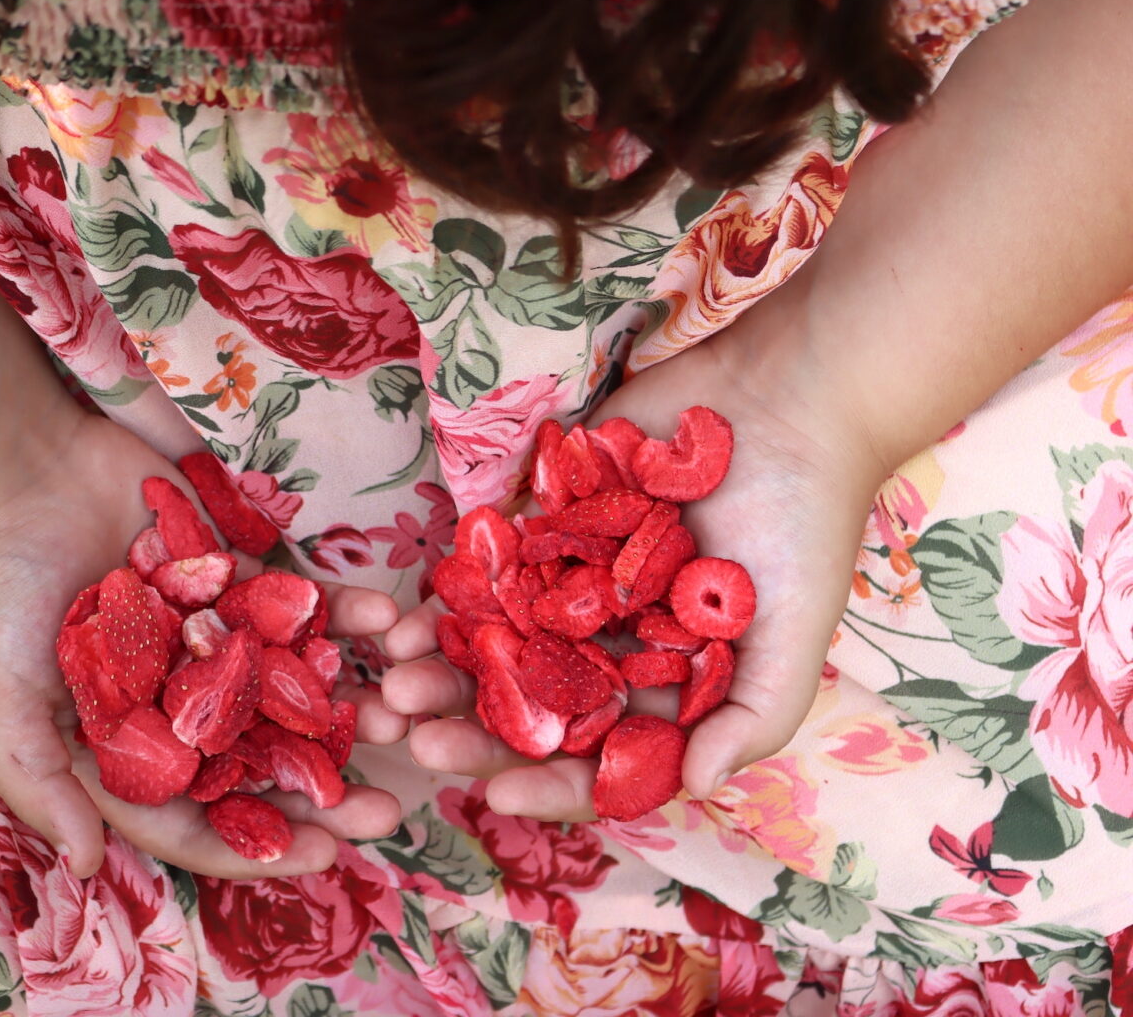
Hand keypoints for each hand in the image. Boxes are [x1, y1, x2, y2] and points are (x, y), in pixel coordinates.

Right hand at [0, 409, 406, 876]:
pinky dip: (341, 614)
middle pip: (257, 762)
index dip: (254, 843)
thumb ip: (40, 785)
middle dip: (321, 789)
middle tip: (386, 809)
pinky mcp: (231, 574)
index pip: (195, 814)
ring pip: (289, 688)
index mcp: (119, 746)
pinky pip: (296, 604)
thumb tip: (89, 865)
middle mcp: (170, 700)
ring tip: (404, 718)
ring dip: (346, 705)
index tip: (323, 857)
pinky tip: (386, 622)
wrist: (6, 468)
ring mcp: (206, 637)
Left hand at [381, 326, 888, 820]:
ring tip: (396, 676)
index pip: (597, 755)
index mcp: (664, 686)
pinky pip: (486, 564)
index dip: (549, 784)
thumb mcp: (795, 634)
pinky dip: (449, 590)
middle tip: (415, 736)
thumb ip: (751, 718)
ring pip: (495, 641)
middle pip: (530, 706)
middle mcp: (610, 645)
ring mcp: (572, 584)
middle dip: (473, 727)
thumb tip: (695, 786)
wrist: (784, 401)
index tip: (498, 797)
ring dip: (444, 665)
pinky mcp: (544, 523)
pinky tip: (411, 610)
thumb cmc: (804, 527)